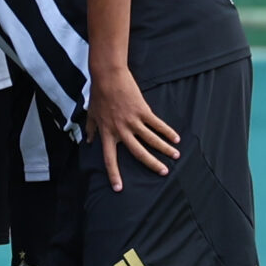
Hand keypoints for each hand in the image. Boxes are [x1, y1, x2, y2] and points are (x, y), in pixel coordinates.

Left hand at [87, 64, 178, 191]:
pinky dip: (167, 132)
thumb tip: (89, 141)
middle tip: (163, 172)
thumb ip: (92, 129)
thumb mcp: (92, 114)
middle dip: (151, 164)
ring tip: (175, 156)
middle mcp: (120, 130)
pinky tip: (176, 139)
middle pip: (137, 152)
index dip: (113, 174)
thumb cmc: (99, 94)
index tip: (119, 188)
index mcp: (107, 133)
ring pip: (151, 139)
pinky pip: (157, 124)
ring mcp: (132, 121)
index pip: (109, 158)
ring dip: (165, 149)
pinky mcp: (143, 111)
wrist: (108, 76)